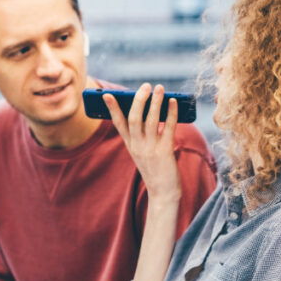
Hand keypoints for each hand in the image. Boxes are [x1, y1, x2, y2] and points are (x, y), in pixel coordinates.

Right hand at [104, 83, 181, 202]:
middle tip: (145, 86)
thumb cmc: (155, 170)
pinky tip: (173, 103)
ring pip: (150, 121)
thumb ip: (144, 135)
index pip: (118, 124)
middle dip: (138, 100)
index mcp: (130, 145)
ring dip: (155, 102)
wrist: (163, 193)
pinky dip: (171, 114)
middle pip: (134, 119)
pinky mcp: (164, 152)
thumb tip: (152, 111)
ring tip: (159, 88)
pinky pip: (167, 128)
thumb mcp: (143, 153)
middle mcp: (137, 146)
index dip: (112, 109)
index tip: (107, 95)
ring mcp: (150, 149)